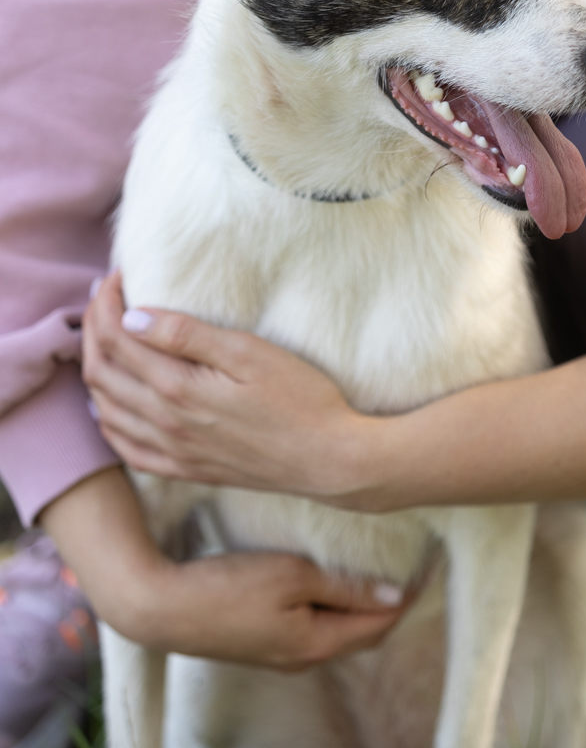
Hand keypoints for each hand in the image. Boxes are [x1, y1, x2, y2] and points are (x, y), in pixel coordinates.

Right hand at [41, 468, 408, 669]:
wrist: (161, 608)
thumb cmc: (227, 587)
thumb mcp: (292, 576)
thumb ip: (345, 588)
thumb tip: (396, 597)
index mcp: (318, 644)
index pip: (381, 622)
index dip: (409, 594)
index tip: (429, 564)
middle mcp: (304, 658)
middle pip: (364, 632)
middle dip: (392, 605)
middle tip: (413, 567)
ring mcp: (281, 655)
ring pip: (339, 631)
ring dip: (362, 606)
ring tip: (381, 572)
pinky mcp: (262, 644)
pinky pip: (314, 628)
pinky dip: (334, 608)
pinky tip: (332, 584)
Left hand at [82, 273, 368, 499]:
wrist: (330, 459)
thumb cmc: (301, 398)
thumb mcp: (249, 353)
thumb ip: (188, 335)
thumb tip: (132, 317)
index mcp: (178, 388)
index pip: (116, 337)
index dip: (107, 302)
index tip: (116, 277)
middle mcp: (165, 423)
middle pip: (101, 371)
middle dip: (92, 329)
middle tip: (103, 299)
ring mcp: (173, 451)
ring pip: (106, 410)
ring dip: (95, 369)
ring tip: (104, 340)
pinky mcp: (186, 470)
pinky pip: (126, 450)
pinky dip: (108, 421)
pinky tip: (113, 404)